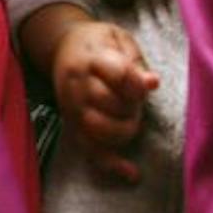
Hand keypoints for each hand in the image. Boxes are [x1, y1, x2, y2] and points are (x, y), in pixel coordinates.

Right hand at [50, 19, 159, 181]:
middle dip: (132, 106)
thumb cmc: (97, 42)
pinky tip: (131, 172)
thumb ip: (135, 62)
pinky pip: (90, 151)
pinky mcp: (71, 125)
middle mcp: (78, 85)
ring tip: (131, 119)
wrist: (60, 47)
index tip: (148, 85)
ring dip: (124, 130)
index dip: (137, 84)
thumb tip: (152, 84)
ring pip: (99, 131)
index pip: (117, 75)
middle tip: (135, 99)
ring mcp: (72, 108)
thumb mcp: (118, 39)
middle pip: (110, 104)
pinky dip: (112, 164)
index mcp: (91, 58)